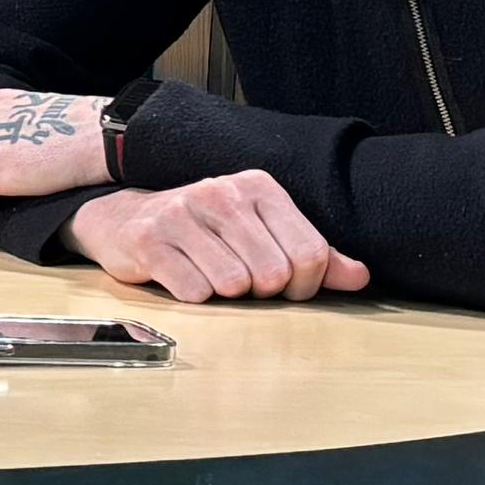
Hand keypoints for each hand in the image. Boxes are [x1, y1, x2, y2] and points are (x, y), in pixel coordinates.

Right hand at [64, 172, 368, 302]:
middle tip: (243, 285)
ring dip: (226, 296)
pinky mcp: (150, 240)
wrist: (124, 218)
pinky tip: (184, 279)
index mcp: (259, 187)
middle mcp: (223, 192)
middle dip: (263, 294)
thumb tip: (359, 277)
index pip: (311, 252)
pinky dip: (194, 297)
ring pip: (235, 284)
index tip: (285, 289)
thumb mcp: (260, 231)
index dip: (304, 286)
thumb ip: (312, 254)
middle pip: (275, 274)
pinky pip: (194, 291)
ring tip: (212, 279)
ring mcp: (183, 214)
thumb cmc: (201, 230)